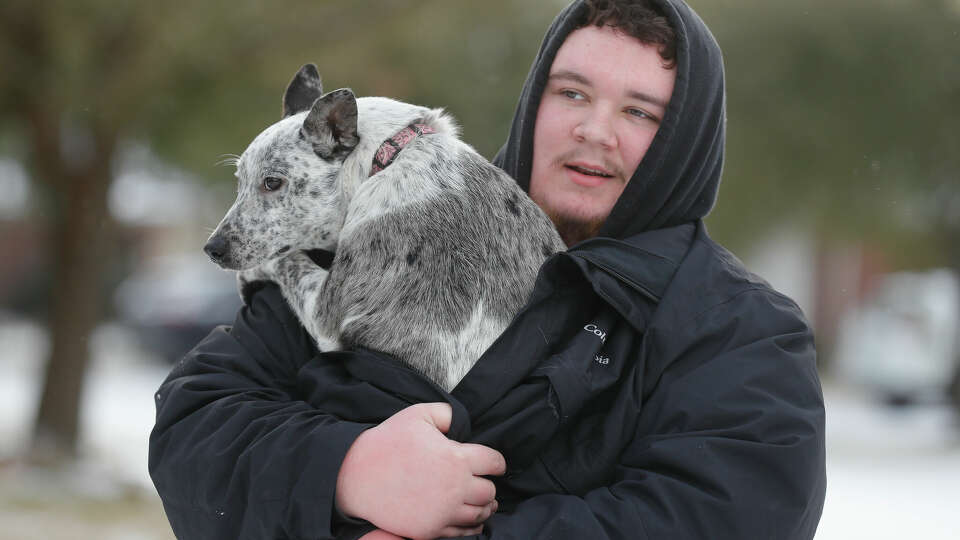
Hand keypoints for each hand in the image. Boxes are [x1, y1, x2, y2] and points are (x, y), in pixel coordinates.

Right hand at [336, 403, 504, 538]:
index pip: (494, 463)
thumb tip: (463, 423)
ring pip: (479, 514)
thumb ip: (447, 414)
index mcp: (456, 458)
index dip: (498, 462)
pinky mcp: (430, 530)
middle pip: (490, 491)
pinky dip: (471, 527)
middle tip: (485, 483)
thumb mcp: (418, 414)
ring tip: (484, 503)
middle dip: (489, 485)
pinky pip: (461, 533)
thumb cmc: (386, 443)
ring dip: (484, 507)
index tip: (496, 464)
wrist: (356, 475)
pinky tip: (471, 521)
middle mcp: (455, 488)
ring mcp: (443, 512)